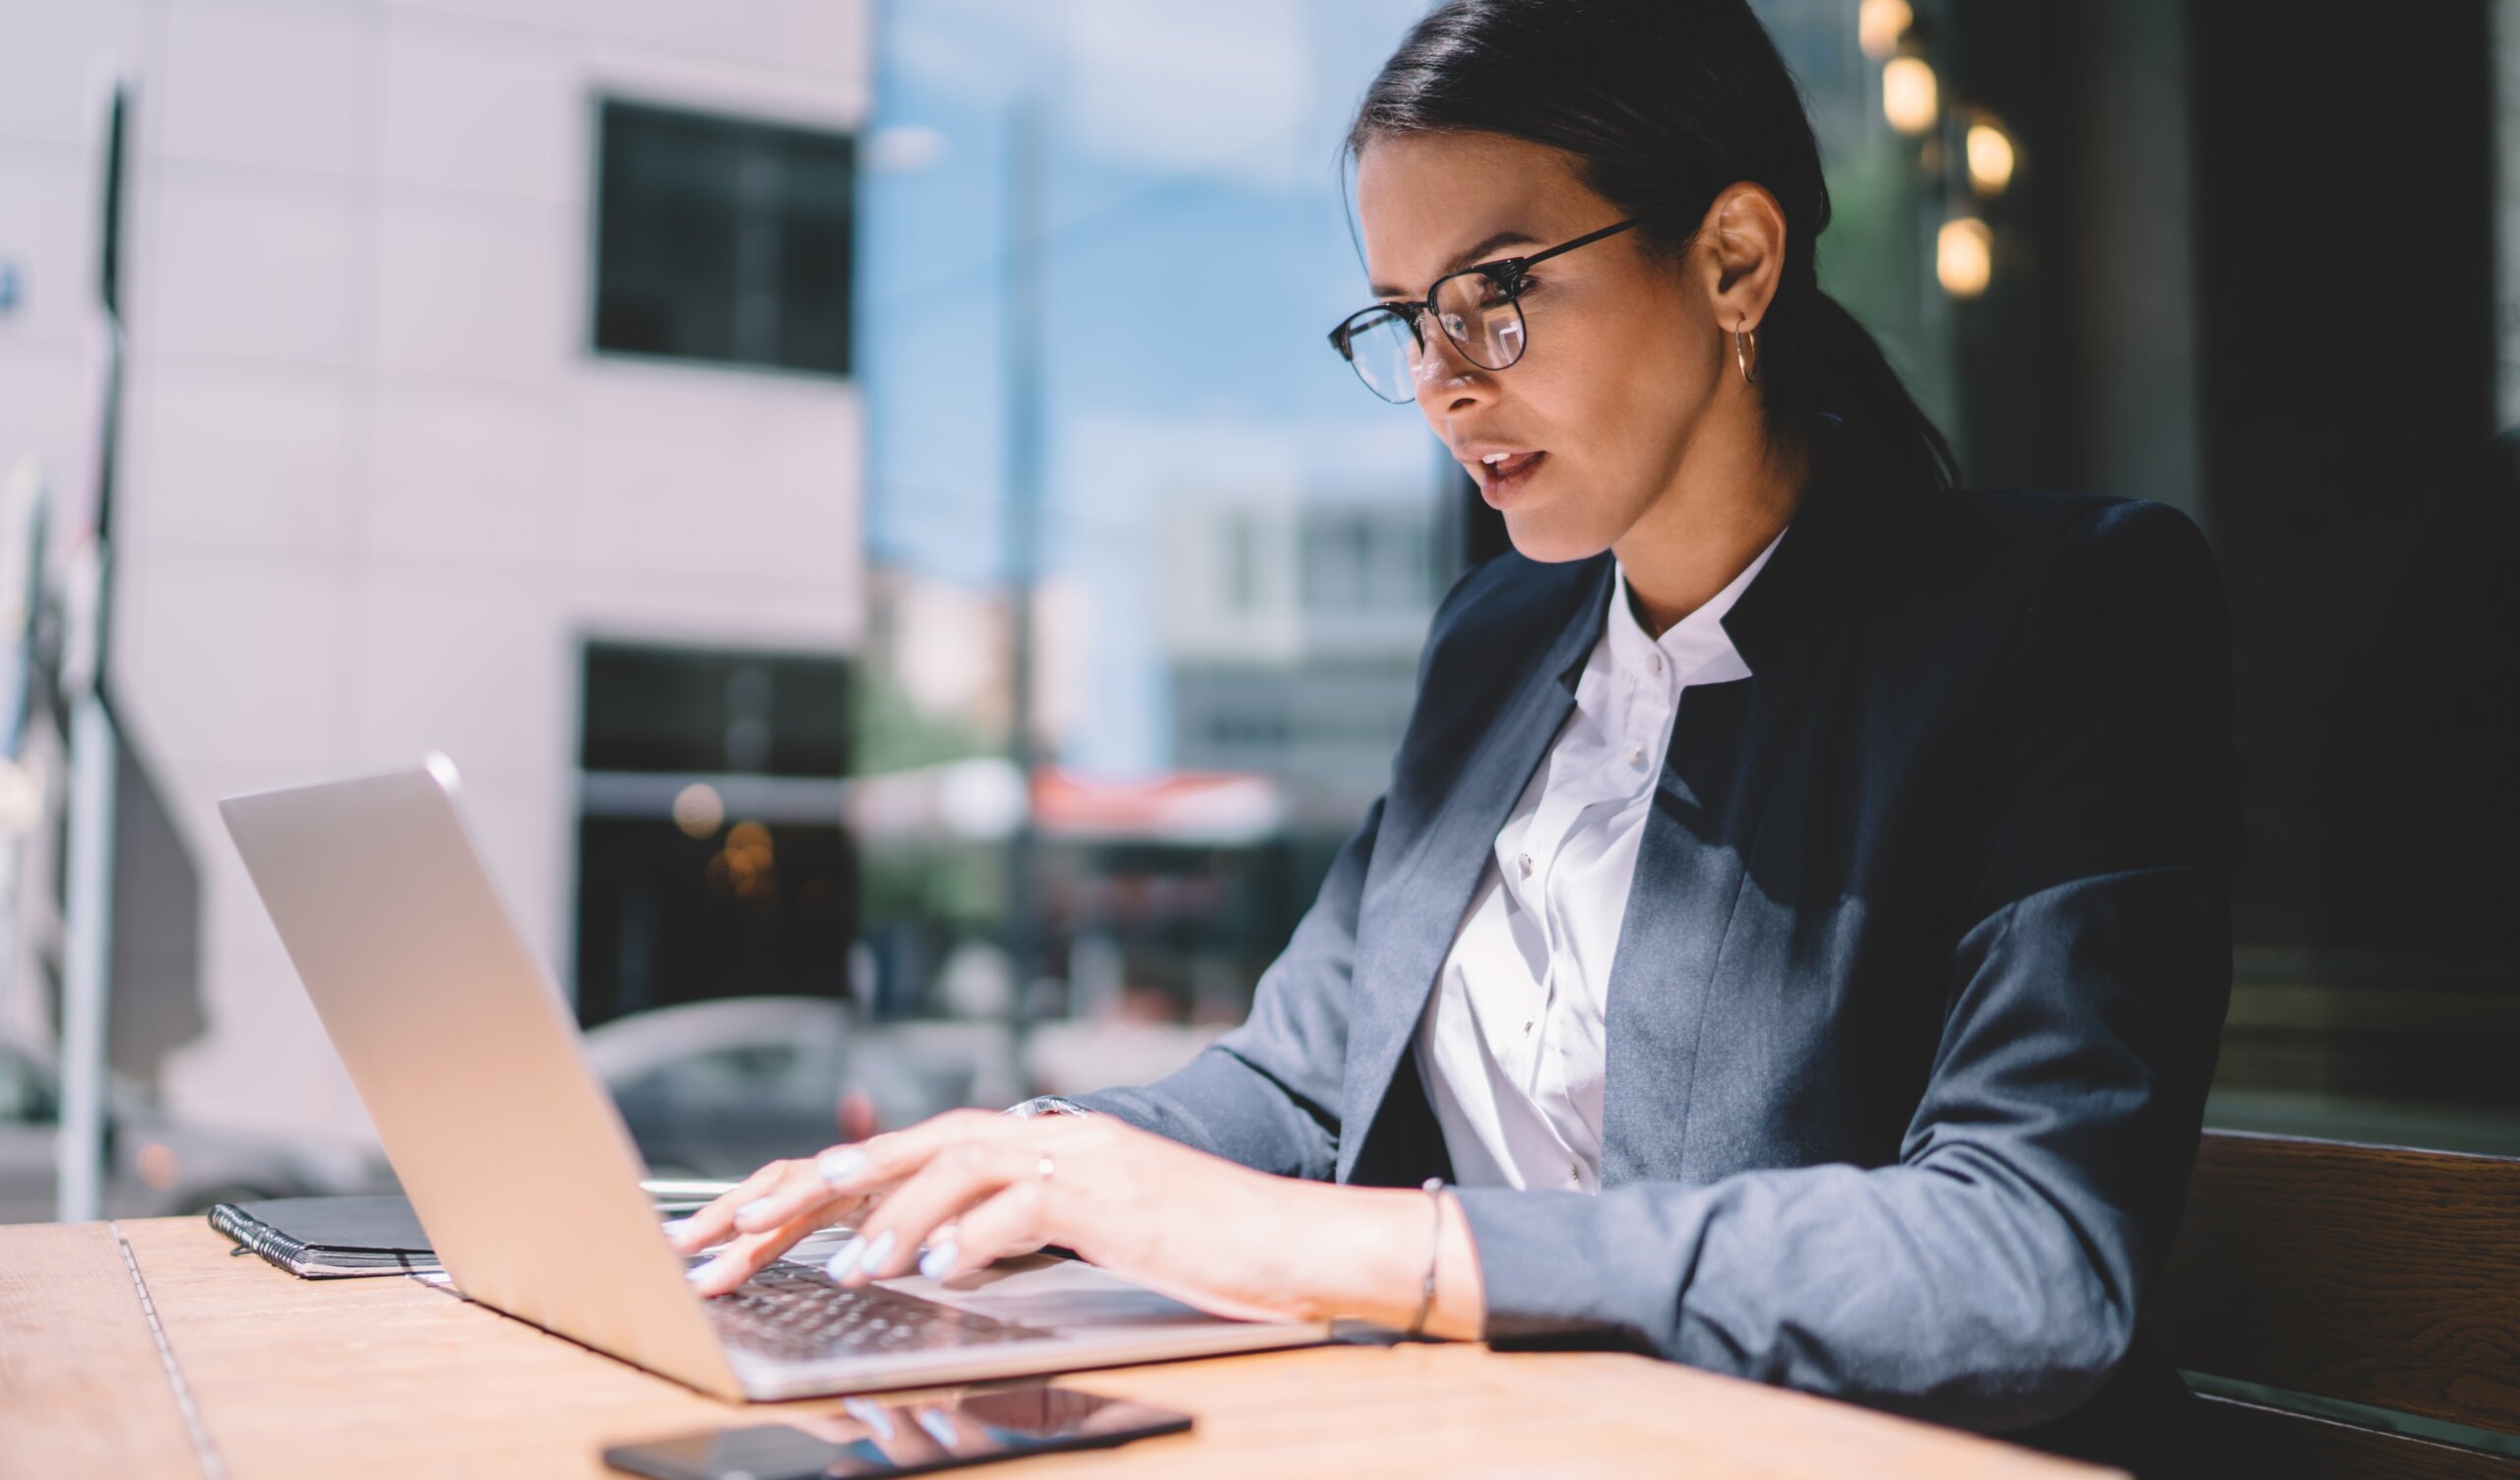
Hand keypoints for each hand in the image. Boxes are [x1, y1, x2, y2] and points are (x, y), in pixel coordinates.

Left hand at [666, 1108, 1484, 1334]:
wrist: (1292, 1243)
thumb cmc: (1196, 1249)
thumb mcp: (1088, 1235)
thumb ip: (1015, 1227)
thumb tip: (937, 1248)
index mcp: (1037, 1145)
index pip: (911, 1153)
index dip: (825, 1182)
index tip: (751, 1220)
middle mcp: (1050, 1137)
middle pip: (914, 1144)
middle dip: (825, 1185)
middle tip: (750, 1226)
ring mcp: (1082, 1158)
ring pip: (960, 1166)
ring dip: (895, 1216)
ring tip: (849, 1268)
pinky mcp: (1116, 1195)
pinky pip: (1027, 1208)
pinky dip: (974, 1235)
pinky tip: (935, 1271)